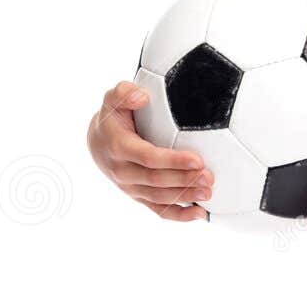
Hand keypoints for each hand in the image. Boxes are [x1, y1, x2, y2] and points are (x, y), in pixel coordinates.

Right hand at [87, 80, 212, 220]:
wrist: (97, 141)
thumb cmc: (113, 116)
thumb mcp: (112, 99)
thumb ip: (124, 92)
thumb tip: (141, 96)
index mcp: (119, 148)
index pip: (148, 158)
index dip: (173, 161)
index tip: (197, 159)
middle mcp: (123, 171)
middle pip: (156, 181)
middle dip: (184, 180)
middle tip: (209, 177)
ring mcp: (131, 187)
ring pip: (159, 198)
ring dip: (185, 196)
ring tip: (209, 192)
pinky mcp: (138, 196)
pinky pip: (157, 210)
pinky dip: (179, 215)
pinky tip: (200, 214)